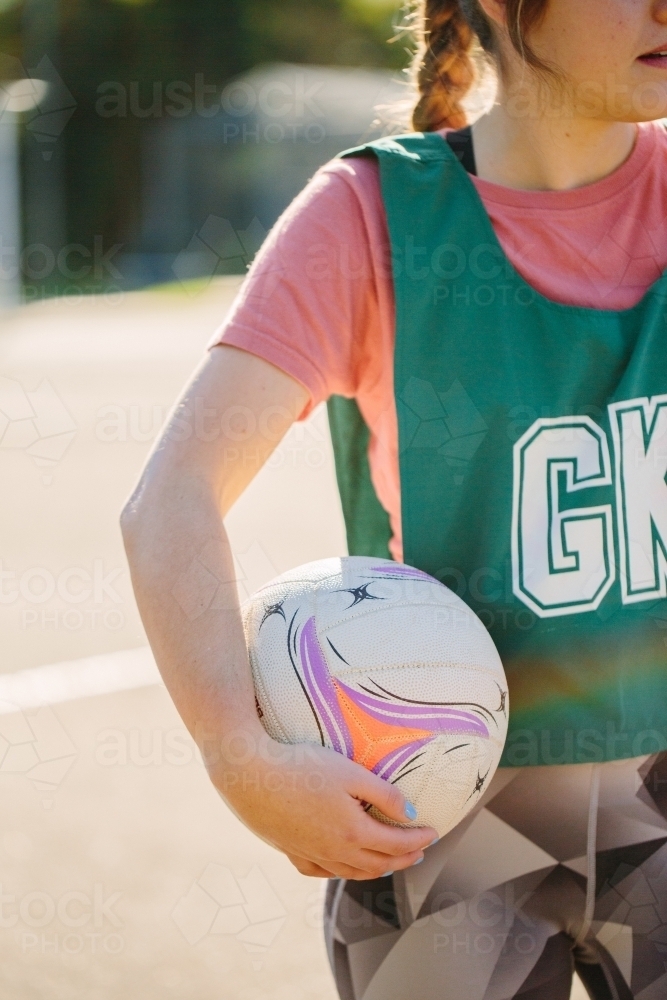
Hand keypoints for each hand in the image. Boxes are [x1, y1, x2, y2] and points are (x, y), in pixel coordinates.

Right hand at [210, 738, 436, 879]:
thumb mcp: (350, 772)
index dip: (418, 839)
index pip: (396, 843)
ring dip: (376, 869)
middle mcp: (334, 850)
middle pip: (377, 863)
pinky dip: (338, 872)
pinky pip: (320, 870)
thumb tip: (410, 813)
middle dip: (403, 858)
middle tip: (419, 851)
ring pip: (350, 872)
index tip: (433, 833)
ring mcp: (310, 852)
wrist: (250, 775)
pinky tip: (338, 865)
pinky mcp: (289, 849)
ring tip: (388, 862)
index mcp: (353, 831)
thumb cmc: (300, 767)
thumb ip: (383, 794)